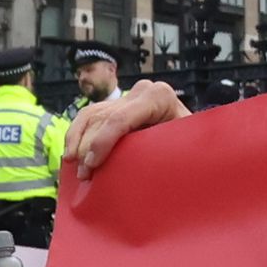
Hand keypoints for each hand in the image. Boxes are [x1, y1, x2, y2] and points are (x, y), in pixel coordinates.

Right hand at [60, 79, 186, 202]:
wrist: (196, 134)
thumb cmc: (192, 144)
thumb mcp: (182, 145)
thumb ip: (161, 150)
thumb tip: (136, 172)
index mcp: (158, 97)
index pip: (121, 118)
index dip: (102, 141)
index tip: (93, 165)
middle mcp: (141, 91)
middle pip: (102, 118)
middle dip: (88, 147)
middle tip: (85, 175)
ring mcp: (127, 96)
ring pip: (90, 116)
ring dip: (78, 143)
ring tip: (76, 168)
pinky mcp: (116, 105)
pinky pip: (88, 116)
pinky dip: (76, 135)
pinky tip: (71, 154)